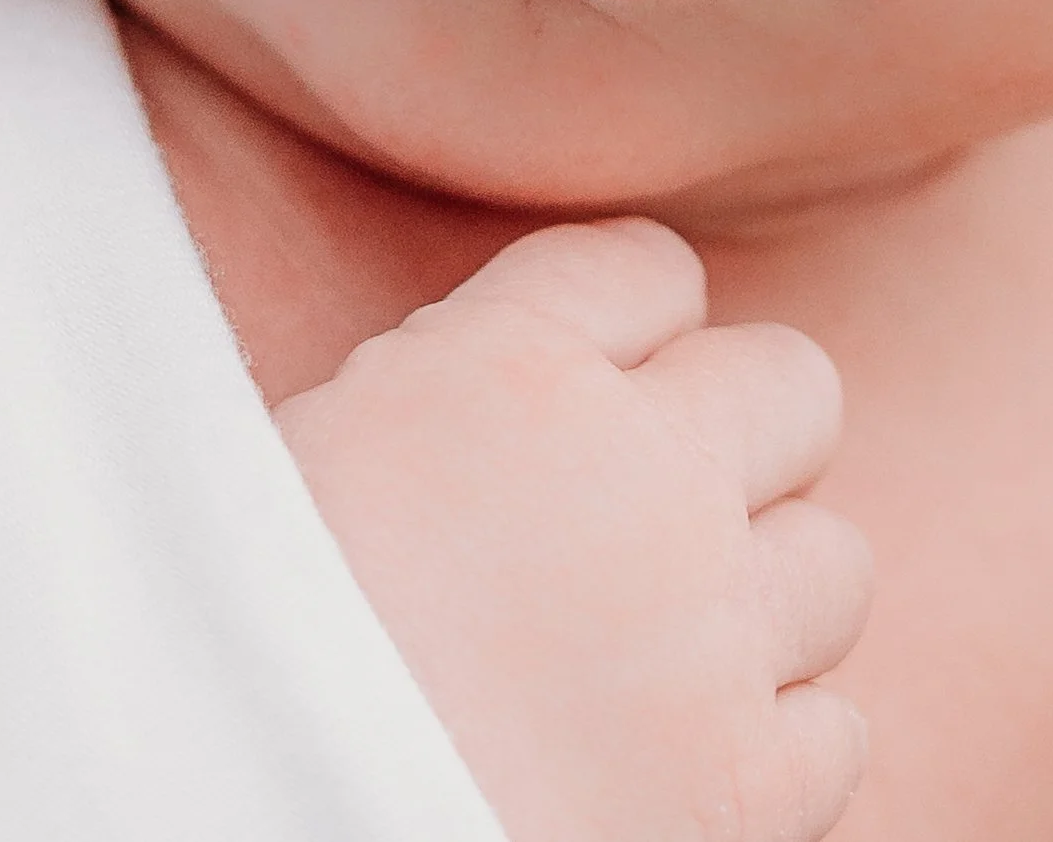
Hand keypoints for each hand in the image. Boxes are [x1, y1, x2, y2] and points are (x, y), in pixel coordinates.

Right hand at [273, 217, 872, 841]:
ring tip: (646, 643)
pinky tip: (659, 751)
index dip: (620, 316)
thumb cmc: (221, 635)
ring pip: (831, 561)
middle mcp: (640, 478)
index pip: (647, 265)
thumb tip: (479, 378)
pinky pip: (831, 725)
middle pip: (790, 383)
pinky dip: (763, 738)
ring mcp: (714, 635)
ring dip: (755, 592)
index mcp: (502, 370)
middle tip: (641, 501)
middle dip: (733, 428)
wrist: (253, 809)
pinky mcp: (746, 786)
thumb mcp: (278, 451)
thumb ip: (421, 389)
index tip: (582, 369)